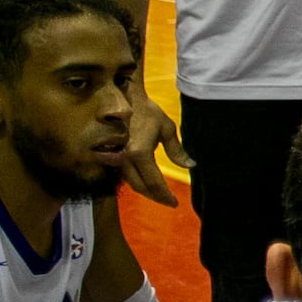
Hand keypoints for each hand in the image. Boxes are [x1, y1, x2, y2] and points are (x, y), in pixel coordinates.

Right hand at [121, 92, 190, 207]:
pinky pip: (124, 175)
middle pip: (141, 187)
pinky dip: (136, 182)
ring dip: (146, 191)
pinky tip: (146, 183)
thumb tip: (190, 166)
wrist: (124, 99)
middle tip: (168, 201)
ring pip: (131, 183)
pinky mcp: (111, 156)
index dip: (164, 195)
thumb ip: (177, 151)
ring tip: (159, 194)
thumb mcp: (167, 129)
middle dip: (155, 197)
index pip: (154, 182)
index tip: (174, 203)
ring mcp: (115, 158)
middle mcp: (124, 158)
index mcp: (139, 153)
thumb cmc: (148, 112)